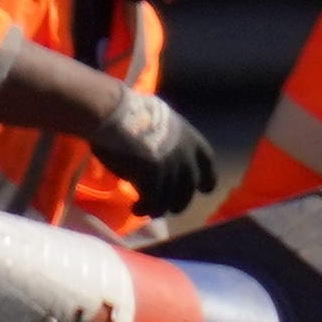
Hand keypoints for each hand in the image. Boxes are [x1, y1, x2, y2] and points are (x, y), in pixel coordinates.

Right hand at [87, 87, 217, 217]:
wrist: (113, 113)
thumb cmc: (130, 112)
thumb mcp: (162, 121)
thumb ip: (169, 139)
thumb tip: (163, 153)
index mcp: (190, 138)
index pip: (207, 163)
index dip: (208, 178)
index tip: (204, 189)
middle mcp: (184, 156)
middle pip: (188, 189)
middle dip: (180, 202)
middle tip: (172, 209)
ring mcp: (169, 168)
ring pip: (170, 200)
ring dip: (158, 209)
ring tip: (143, 210)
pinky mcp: (152, 179)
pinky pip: (152, 203)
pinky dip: (144, 208)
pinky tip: (134, 208)